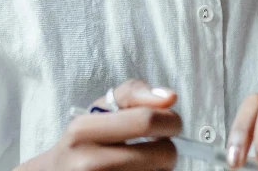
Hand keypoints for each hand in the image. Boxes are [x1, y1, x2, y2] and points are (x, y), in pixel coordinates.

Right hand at [18, 79, 181, 170]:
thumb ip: (133, 95)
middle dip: (170, 149)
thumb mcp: (98, 110)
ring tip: (142, 164)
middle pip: (162, 153)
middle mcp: (89, 163)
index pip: (146, 120)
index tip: (172, 124)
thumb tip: (170, 96)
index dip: (171, 121)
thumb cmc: (85, 140)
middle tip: (160, 148)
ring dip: (161, 169)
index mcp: (84, 130)